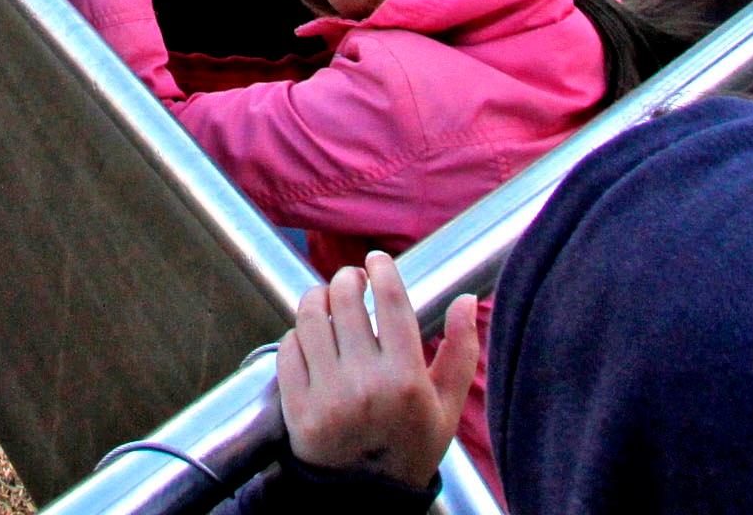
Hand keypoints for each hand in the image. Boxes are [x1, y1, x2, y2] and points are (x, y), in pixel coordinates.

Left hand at [276, 256, 478, 489]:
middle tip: (353, 280)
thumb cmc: (409, 449)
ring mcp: (326, 395)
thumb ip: (461, 353)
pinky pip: (288, 347)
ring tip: (328, 302)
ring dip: (318, 299)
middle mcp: (365, 384)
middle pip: (344, 299)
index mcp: (406, 380)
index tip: (377, 260)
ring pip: (309, 316)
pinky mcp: (296, 406)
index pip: (390, 301)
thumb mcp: (446, 409)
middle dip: (347, 279)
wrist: (366, 501)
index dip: (382, 270)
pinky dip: (298, 334)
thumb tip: (464, 301)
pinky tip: (312, 339)